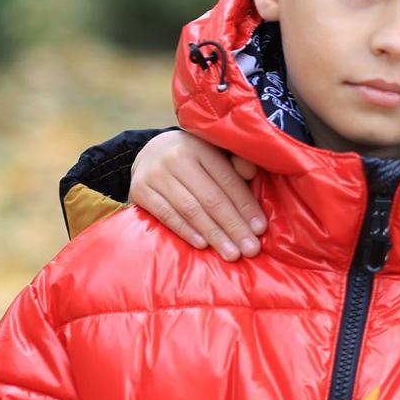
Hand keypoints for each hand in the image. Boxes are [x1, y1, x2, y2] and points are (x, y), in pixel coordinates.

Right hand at [133, 130, 264, 259]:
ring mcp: (155, 173)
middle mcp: (177, 157)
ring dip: (214, 234)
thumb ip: (236, 164)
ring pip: (190, 209)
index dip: (245, 206)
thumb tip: (252, 175)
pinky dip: (186, 231)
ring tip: (231, 254)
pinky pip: (166, 215)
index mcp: (202, 146)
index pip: (228, 181)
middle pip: (211, 198)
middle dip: (233, 226)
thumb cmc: (195, 159)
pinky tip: (202, 245)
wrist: (151, 152)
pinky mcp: (140, 190)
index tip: (260, 229)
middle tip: (250, 249)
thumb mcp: (216, 154)